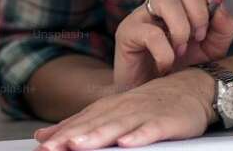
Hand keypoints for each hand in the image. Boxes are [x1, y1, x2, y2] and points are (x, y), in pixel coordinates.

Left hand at [32, 69, 215, 149]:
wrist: (191, 88)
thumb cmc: (150, 104)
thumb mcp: (112, 112)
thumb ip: (80, 124)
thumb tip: (43, 136)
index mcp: (109, 107)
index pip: (81, 122)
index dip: (61, 134)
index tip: (41, 146)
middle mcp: (123, 108)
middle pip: (94, 124)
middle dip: (72, 136)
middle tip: (51, 148)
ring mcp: (145, 113)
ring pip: (118, 126)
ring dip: (98, 136)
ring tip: (78, 146)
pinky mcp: (166, 121)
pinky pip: (152, 129)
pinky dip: (139, 136)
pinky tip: (127, 143)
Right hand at [114, 0, 232, 89]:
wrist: (156, 97)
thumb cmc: (183, 69)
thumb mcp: (213, 49)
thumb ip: (224, 27)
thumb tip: (221, 8)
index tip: (212, 10)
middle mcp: (159, 1)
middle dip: (199, 10)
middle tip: (198, 37)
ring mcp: (141, 14)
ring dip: (182, 29)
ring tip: (181, 50)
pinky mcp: (127, 33)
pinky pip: (151, 32)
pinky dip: (166, 52)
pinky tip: (166, 64)